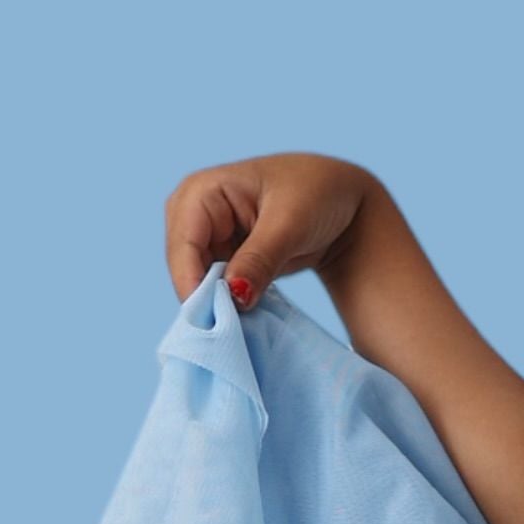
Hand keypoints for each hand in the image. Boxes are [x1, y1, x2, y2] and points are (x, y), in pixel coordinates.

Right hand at [163, 153, 372, 307]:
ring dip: (216, 305)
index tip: (214, 320)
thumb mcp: (290, 224)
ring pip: (196, 283)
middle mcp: (193, 213)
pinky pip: (214, 289)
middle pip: (184, 267)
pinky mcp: (221, 258)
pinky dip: (228, 305)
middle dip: (203, 297)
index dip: (192, 283)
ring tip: (239, 328)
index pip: (184, 245)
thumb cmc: (316, 194)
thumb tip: (234, 297)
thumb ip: (259, 260)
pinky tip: (244, 320)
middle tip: (228, 332)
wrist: (340, 200)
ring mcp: (206, 238)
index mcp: (201, 191)